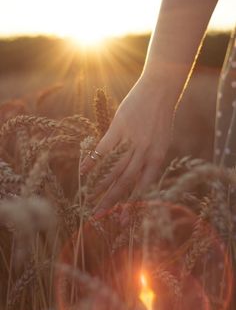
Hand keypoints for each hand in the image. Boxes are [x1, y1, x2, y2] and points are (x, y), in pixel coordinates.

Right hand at [81, 76, 174, 215]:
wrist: (160, 90)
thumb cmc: (160, 116)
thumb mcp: (162, 140)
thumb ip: (150, 158)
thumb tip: (137, 176)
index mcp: (157, 156)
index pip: (143, 186)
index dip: (132, 204)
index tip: (123, 220)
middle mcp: (145, 152)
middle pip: (126, 181)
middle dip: (113, 201)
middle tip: (100, 215)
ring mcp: (132, 140)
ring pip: (115, 168)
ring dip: (101, 185)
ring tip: (91, 199)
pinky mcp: (119, 127)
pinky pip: (104, 148)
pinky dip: (93, 160)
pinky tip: (83, 172)